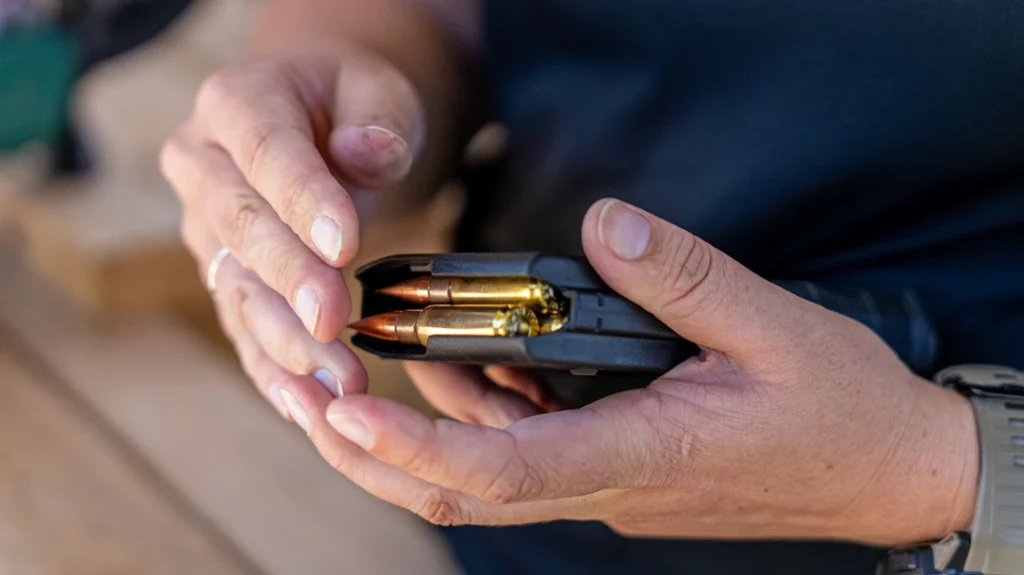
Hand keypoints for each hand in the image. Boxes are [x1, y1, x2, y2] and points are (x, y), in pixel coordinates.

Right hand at [160, 44, 424, 415]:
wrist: (319, 118)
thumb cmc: (352, 103)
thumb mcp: (378, 91)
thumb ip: (378, 120)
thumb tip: (368, 154)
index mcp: (237, 101)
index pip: (267, 154)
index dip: (304, 202)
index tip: (346, 247)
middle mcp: (202, 163)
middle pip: (241, 227)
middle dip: (290, 282)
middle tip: (333, 326)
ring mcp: (205, 225)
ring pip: (240, 290)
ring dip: (286, 343)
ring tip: (337, 386)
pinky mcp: (223, 275)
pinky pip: (243, 327)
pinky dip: (274, 370)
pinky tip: (304, 408)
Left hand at [282, 198, 980, 545]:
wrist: (887, 471)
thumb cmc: (839, 408)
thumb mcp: (774, 325)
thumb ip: (684, 277)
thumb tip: (607, 225)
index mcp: (643, 455)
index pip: (503, 471)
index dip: (417, 445)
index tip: (348, 411)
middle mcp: (610, 486)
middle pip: (468, 493)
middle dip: (381, 456)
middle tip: (317, 397)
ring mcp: (611, 487)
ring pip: (488, 477)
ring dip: (421, 432)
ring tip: (366, 370)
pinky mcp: (619, 471)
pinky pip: (527, 454)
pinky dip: (478, 418)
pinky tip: (464, 366)